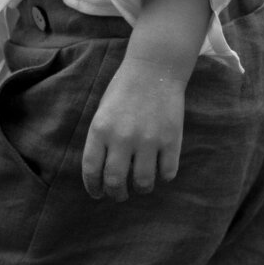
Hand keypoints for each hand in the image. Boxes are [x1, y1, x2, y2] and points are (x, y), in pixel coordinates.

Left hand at [81, 59, 185, 200]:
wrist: (154, 70)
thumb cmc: (123, 91)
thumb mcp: (102, 113)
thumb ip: (100, 141)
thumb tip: (102, 174)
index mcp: (100, 130)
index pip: (92, 170)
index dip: (93, 187)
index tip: (97, 194)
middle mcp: (122, 137)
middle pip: (116, 181)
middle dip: (117, 194)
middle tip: (120, 195)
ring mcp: (148, 140)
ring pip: (143, 182)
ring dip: (141, 189)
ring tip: (141, 185)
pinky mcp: (171, 140)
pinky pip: (167, 173)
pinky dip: (163, 176)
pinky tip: (160, 170)